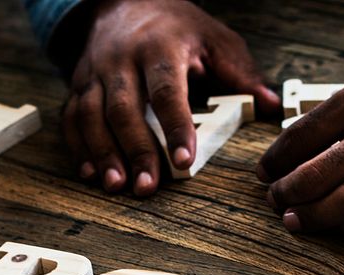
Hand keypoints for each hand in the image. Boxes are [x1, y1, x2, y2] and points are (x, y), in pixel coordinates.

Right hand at [64, 0, 278, 195]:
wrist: (123, 1)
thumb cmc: (176, 27)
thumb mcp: (214, 39)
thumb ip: (241, 73)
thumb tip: (271, 104)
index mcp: (160, 47)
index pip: (166, 90)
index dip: (175, 127)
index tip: (185, 160)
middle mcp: (121, 59)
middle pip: (124, 109)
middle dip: (136, 150)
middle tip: (147, 187)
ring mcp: (94, 72)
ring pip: (91, 115)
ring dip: (104, 154)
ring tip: (117, 186)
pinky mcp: (78, 85)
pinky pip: (71, 118)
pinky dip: (79, 148)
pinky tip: (91, 173)